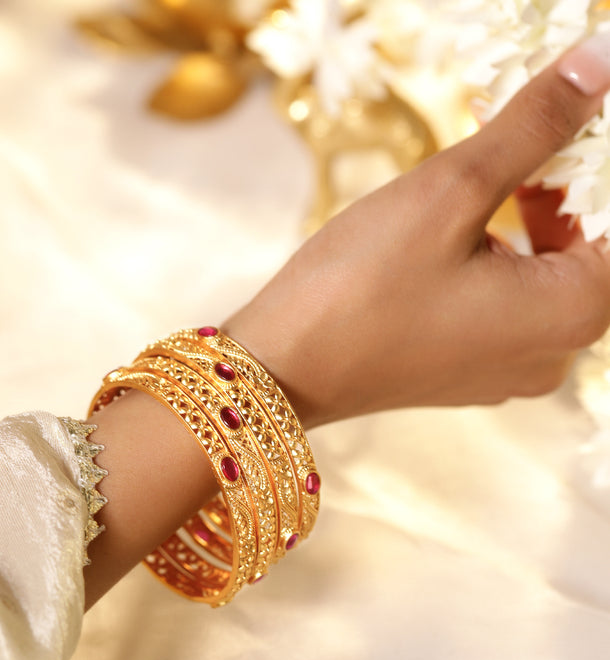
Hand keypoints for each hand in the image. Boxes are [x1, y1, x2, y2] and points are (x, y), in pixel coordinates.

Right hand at [224, 33, 609, 427]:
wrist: (285, 368)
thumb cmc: (361, 286)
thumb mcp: (450, 192)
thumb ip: (534, 127)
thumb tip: (599, 62)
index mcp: (573, 312)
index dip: (599, 160)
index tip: (564, 120)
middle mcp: (558, 353)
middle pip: (593, 249)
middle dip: (568, 183)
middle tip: (526, 131)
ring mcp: (515, 370)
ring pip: (553, 275)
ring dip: (535, 217)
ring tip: (491, 174)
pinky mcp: (476, 372)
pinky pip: (516, 305)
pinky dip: (507, 258)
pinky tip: (463, 230)